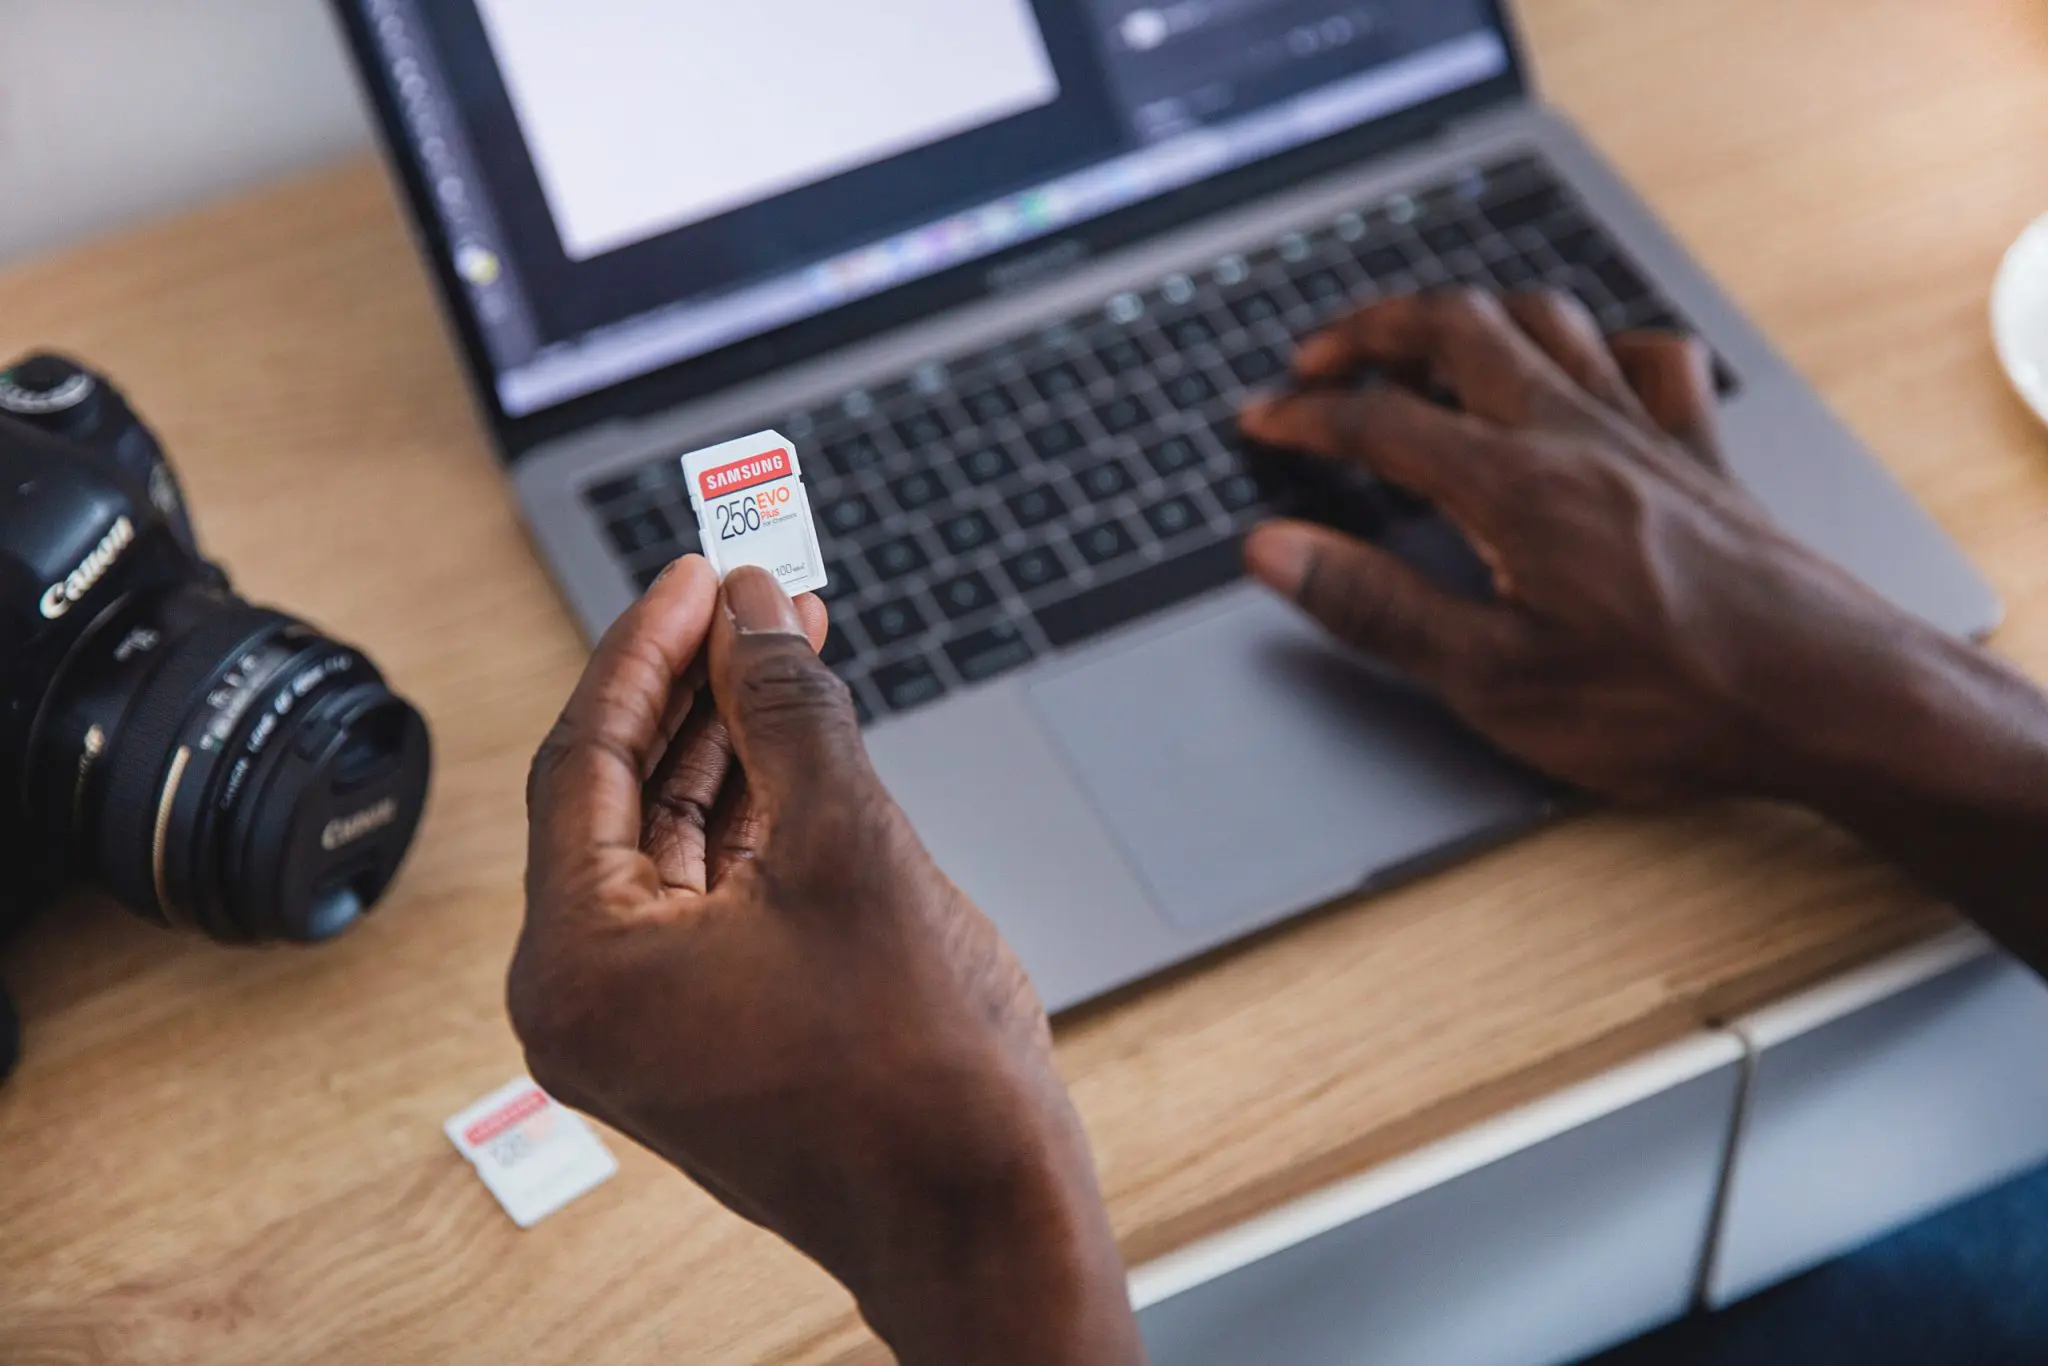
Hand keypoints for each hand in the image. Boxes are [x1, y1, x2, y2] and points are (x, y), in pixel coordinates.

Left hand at [513, 561, 1140, 1365]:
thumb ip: (786, 708)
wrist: (986, 1220)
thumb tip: (754, 612)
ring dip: (731, 739)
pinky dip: (754, 812)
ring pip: (674, 838)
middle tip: (749, 594)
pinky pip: (714, 892)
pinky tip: (796, 740)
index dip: (647, 647)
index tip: (697, 572)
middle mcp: (591, 999)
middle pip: (623, 792)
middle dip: (696, 683)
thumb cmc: (918, 1071)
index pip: (587, 758)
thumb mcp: (848, 845)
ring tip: (786, 643)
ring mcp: (650, 1021)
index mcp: (580, 965)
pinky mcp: (711, 1029)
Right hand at [1238, 289, 1943, 803]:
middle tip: (1320, 354)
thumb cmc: (1671, 703)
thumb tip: (1277, 553)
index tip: (1260, 422)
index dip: (1305, 415)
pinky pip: (1648, 358)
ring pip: (1546, 322)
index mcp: (1514, 487)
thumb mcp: (1493, 681)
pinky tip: (1583, 369)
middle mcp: (1577, 436)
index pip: (1380, 420)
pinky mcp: (1701, 454)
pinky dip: (1598, 343)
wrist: (1828, 699)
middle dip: (1374, 327)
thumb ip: (1375, 609)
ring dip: (1471, 317)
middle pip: (1459, 330)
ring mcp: (1646, 434)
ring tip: (1424, 340)